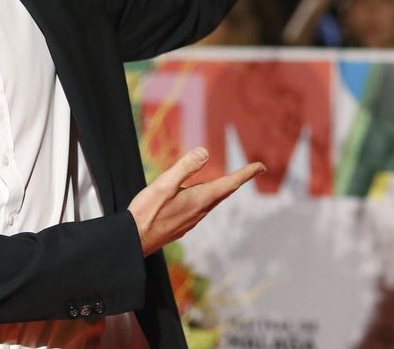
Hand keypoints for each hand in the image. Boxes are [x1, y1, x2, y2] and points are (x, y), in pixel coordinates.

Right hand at [128, 147, 264, 256]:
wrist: (133, 242)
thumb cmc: (146, 212)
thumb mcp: (164, 184)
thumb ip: (185, 168)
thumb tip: (206, 152)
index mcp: (199, 199)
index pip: (229, 184)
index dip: (246, 173)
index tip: (261, 166)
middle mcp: (199, 212)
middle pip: (223, 193)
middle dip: (237, 180)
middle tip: (251, 170)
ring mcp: (190, 221)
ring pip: (211, 202)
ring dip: (222, 190)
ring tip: (228, 182)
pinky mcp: (180, 226)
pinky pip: (199, 209)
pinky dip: (206, 198)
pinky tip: (197, 198)